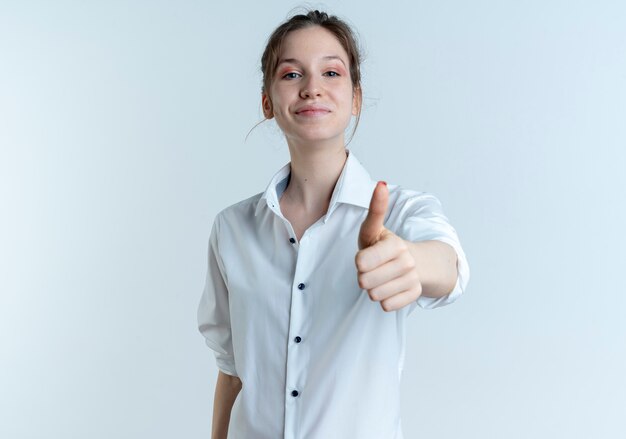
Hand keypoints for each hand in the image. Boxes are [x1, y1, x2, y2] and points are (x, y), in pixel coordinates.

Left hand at [355, 181, 422, 311]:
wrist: (417, 262)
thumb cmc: (385, 245)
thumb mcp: (375, 229)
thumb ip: (376, 210)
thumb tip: (381, 184)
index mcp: (395, 244)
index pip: (362, 263)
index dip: (359, 262)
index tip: (366, 257)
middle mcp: (406, 262)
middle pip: (365, 282)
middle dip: (364, 276)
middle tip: (374, 268)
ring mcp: (412, 279)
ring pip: (375, 295)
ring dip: (373, 288)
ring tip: (381, 277)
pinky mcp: (414, 294)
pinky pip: (387, 306)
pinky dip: (385, 299)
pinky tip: (391, 287)